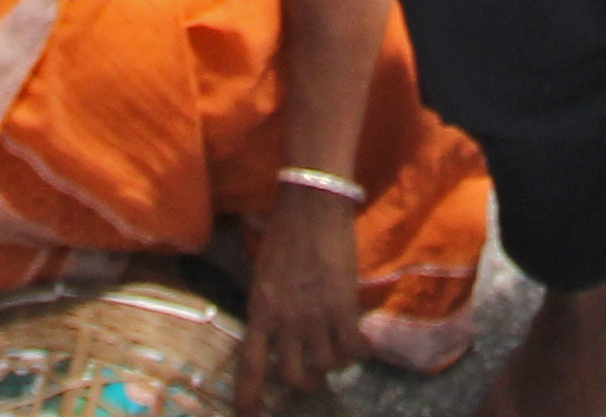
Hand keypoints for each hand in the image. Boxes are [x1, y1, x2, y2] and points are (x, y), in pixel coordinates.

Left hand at [243, 189, 366, 411]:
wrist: (312, 209)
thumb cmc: (284, 237)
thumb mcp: (263, 278)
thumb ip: (267, 310)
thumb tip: (274, 337)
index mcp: (260, 311)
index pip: (250, 366)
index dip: (249, 397)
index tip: (250, 415)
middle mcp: (285, 321)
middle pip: (292, 376)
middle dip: (301, 384)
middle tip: (309, 378)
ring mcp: (315, 316)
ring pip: (323, 367)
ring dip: (328, 369)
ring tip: (333, 358)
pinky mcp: (343, 307)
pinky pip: (350, 348)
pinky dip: (354, 353)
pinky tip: (356, 346)